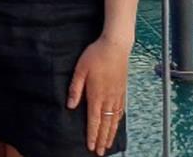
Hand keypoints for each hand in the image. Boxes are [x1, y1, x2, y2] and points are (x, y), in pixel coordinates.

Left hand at [67, 35, 130, 155]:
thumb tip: (70, 106)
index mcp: (96, 95)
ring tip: (108, 145)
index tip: (90, 146)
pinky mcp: (122, 91)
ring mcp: (117, 95)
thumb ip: (75, 89)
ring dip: (111, 133)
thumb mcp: (80, 69)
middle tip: (99, 152)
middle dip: (102, 139)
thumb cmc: (95, 55)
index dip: (92, 134)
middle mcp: (108, 99)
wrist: (115, 46)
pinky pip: (120, 111)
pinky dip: (118, 122)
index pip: (94, 120)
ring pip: (114, 120)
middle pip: (105, 124)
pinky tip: (116, 126)